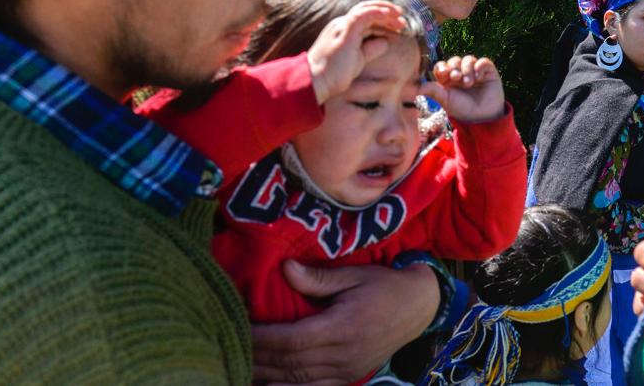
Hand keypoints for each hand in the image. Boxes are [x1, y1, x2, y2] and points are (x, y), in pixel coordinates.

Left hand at [251, 261, 438, 383]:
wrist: (419, 307)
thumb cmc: (385, 285)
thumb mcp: (355, 274)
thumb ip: (318, 278)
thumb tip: (286, 269)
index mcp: (343, 328)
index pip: (292, 340)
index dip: (261, 338)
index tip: (236, 327)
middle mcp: (343, 356)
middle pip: (289, 365)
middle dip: (255, 358)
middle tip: (225, 347)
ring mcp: (346, 372)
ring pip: (296, 383)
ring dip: (265, 378)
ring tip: (237, 367)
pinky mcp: (347, 379)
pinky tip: (266, 382)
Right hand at [307, 1, 407, 103]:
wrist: (315, 81)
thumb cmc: (333, 74)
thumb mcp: (358, 60)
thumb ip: (371, 49)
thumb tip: (385, 42)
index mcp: (343, 30)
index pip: (366, 19)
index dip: (383, 21)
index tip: (398, 28)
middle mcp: (342, 24)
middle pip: (368, 11)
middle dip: (387, 13)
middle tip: (403, 21)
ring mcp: (342, 25)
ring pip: (367, 9)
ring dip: (386, 11)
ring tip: (400, 17)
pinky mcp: (345, 30)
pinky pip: (364, 14)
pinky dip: (378, 12)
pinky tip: (389, 14)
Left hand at [419, 55, 505, 122]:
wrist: (482, 117)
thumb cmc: (462, 110)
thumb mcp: (445, 100)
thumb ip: (432, 91)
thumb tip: (417, 87)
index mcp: (448, 79)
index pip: (442, 66)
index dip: (442, 67)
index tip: (444, 73)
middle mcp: (461, 73)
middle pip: (454, 60)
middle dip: (454, 67)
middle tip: (456, 77)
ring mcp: (474, 72)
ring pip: (468, 59)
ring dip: (466, 69)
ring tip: (468, 82)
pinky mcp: (488, 71)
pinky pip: (483, 62)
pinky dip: (479, 67)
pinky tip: (478, 77)